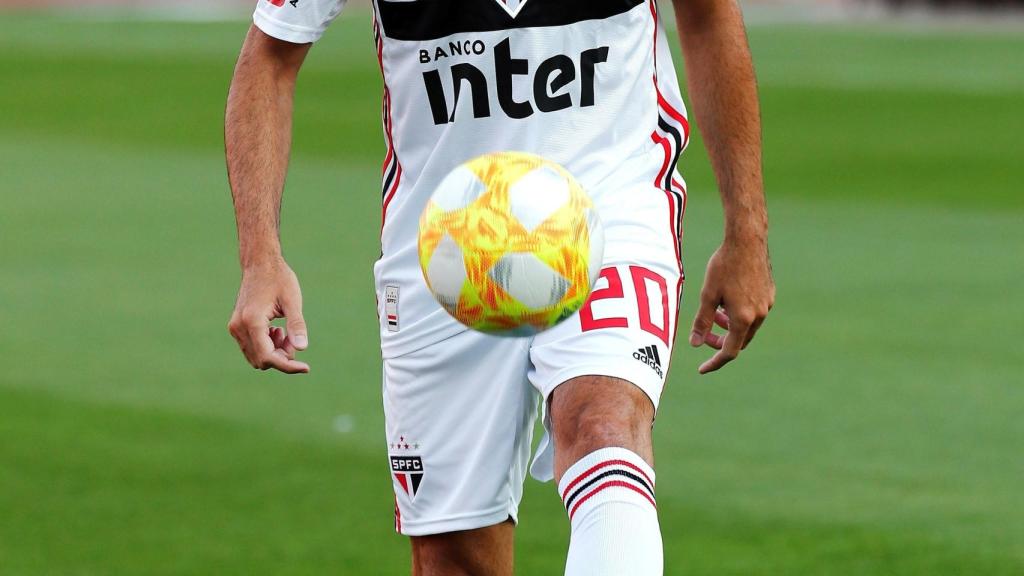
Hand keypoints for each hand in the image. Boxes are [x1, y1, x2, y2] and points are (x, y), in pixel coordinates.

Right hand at [227, 258, 309, 373]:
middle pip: (262, 360)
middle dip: (282, 355)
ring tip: (285, 331)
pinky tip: (277, 329)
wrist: (260, 264)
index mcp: (252, 321)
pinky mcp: (236, 326)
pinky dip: (267, 346)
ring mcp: (235, 328)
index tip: (306, 368)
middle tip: (293, 337)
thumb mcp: (292, 301)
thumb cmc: (279, 279)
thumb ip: (297, 325)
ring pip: (256, 357)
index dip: (288, 365)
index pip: (269, 357)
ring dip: (274, 351)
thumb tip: (302, 348)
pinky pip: (252, 348)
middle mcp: (239, 327)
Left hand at [690, 241, 773, 373]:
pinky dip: (739, 314)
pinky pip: (754, 312)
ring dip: (730, 326)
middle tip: (704, 333)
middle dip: (721, 341)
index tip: (702, 368)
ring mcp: (767, 304)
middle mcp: (759, 315)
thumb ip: (702, 322)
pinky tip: (728, 300)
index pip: (729, 352)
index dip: (715, 362)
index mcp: (743, 319)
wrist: (747, 240)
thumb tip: (695, 344)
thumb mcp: (707, 295)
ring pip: (747, 326)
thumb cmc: (724, 265)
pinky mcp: (770, 293)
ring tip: (715, 314)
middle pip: (739, 340)